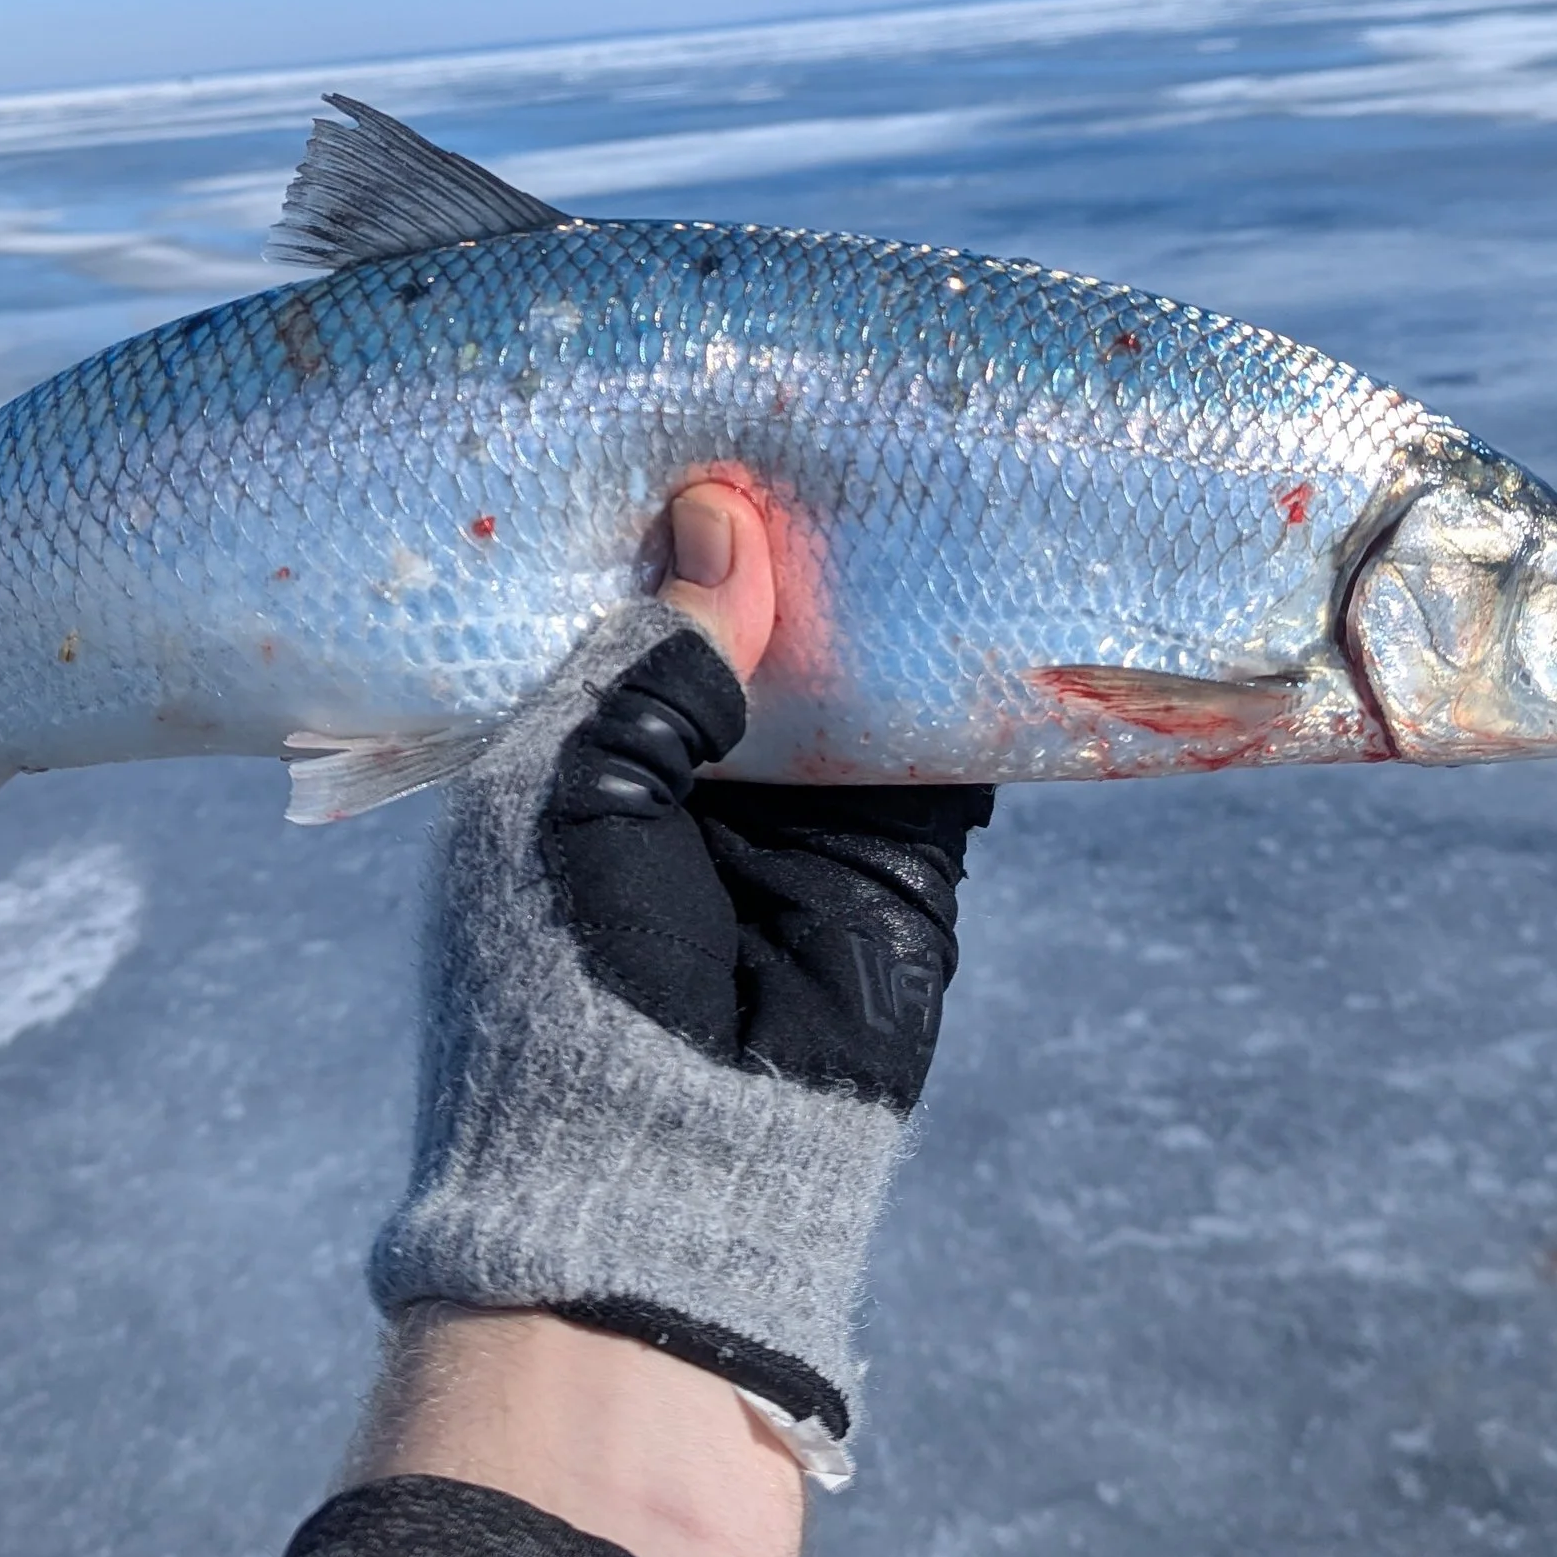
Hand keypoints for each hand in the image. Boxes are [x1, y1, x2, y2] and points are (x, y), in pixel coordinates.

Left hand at [354, 484, 991, 1556]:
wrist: (660, 1170)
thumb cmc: (561, 974)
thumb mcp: (572, 781)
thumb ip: (658, 650)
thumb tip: (722, 506)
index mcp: (568, 728)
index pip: (627, 580)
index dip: (667, 498)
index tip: (709, 387)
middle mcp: (685, 746)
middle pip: (755, 598)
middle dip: (793, 516)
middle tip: (847, 387)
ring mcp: (798, 791)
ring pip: (855, 648)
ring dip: (889, 572)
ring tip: (930, 442)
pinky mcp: (897, 842)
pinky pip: (944, 728)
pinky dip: (969, 656)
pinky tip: (996, 562)